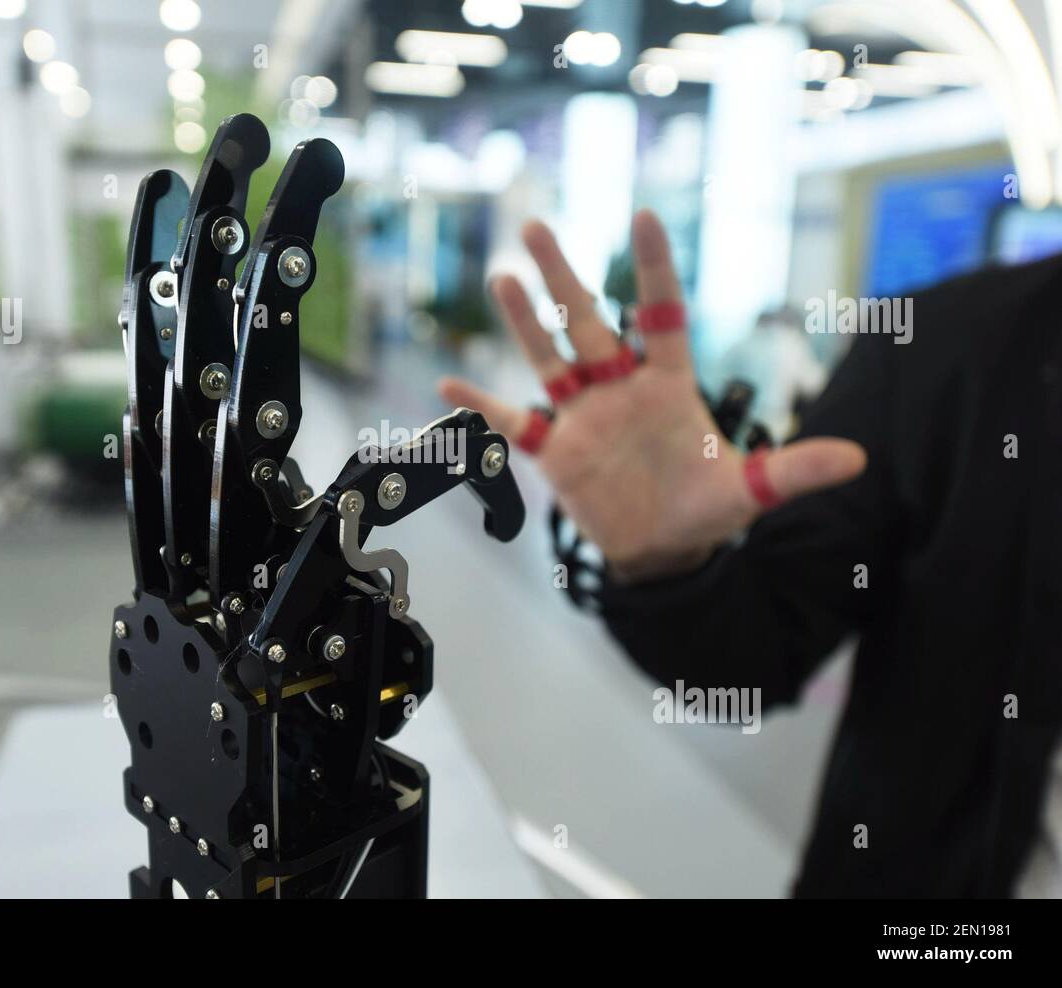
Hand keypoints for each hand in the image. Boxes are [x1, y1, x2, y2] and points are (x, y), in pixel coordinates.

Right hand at [438, 210, 866, 583]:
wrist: (663, 550)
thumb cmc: (706, 510)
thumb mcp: (750, 490)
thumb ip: (794, 470)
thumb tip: (859, 459)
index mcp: (667, 383)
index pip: (660, 313)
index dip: (654, 268)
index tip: (643, 215)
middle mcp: (619, 388)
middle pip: (587, 320)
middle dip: (563, 275)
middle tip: (538, 224)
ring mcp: (583, 415)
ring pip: (548, 356)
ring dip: (524, 322)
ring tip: (502, 278)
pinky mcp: (555, 451)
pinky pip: (511, 423)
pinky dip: (480, 407)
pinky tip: (447, 385)